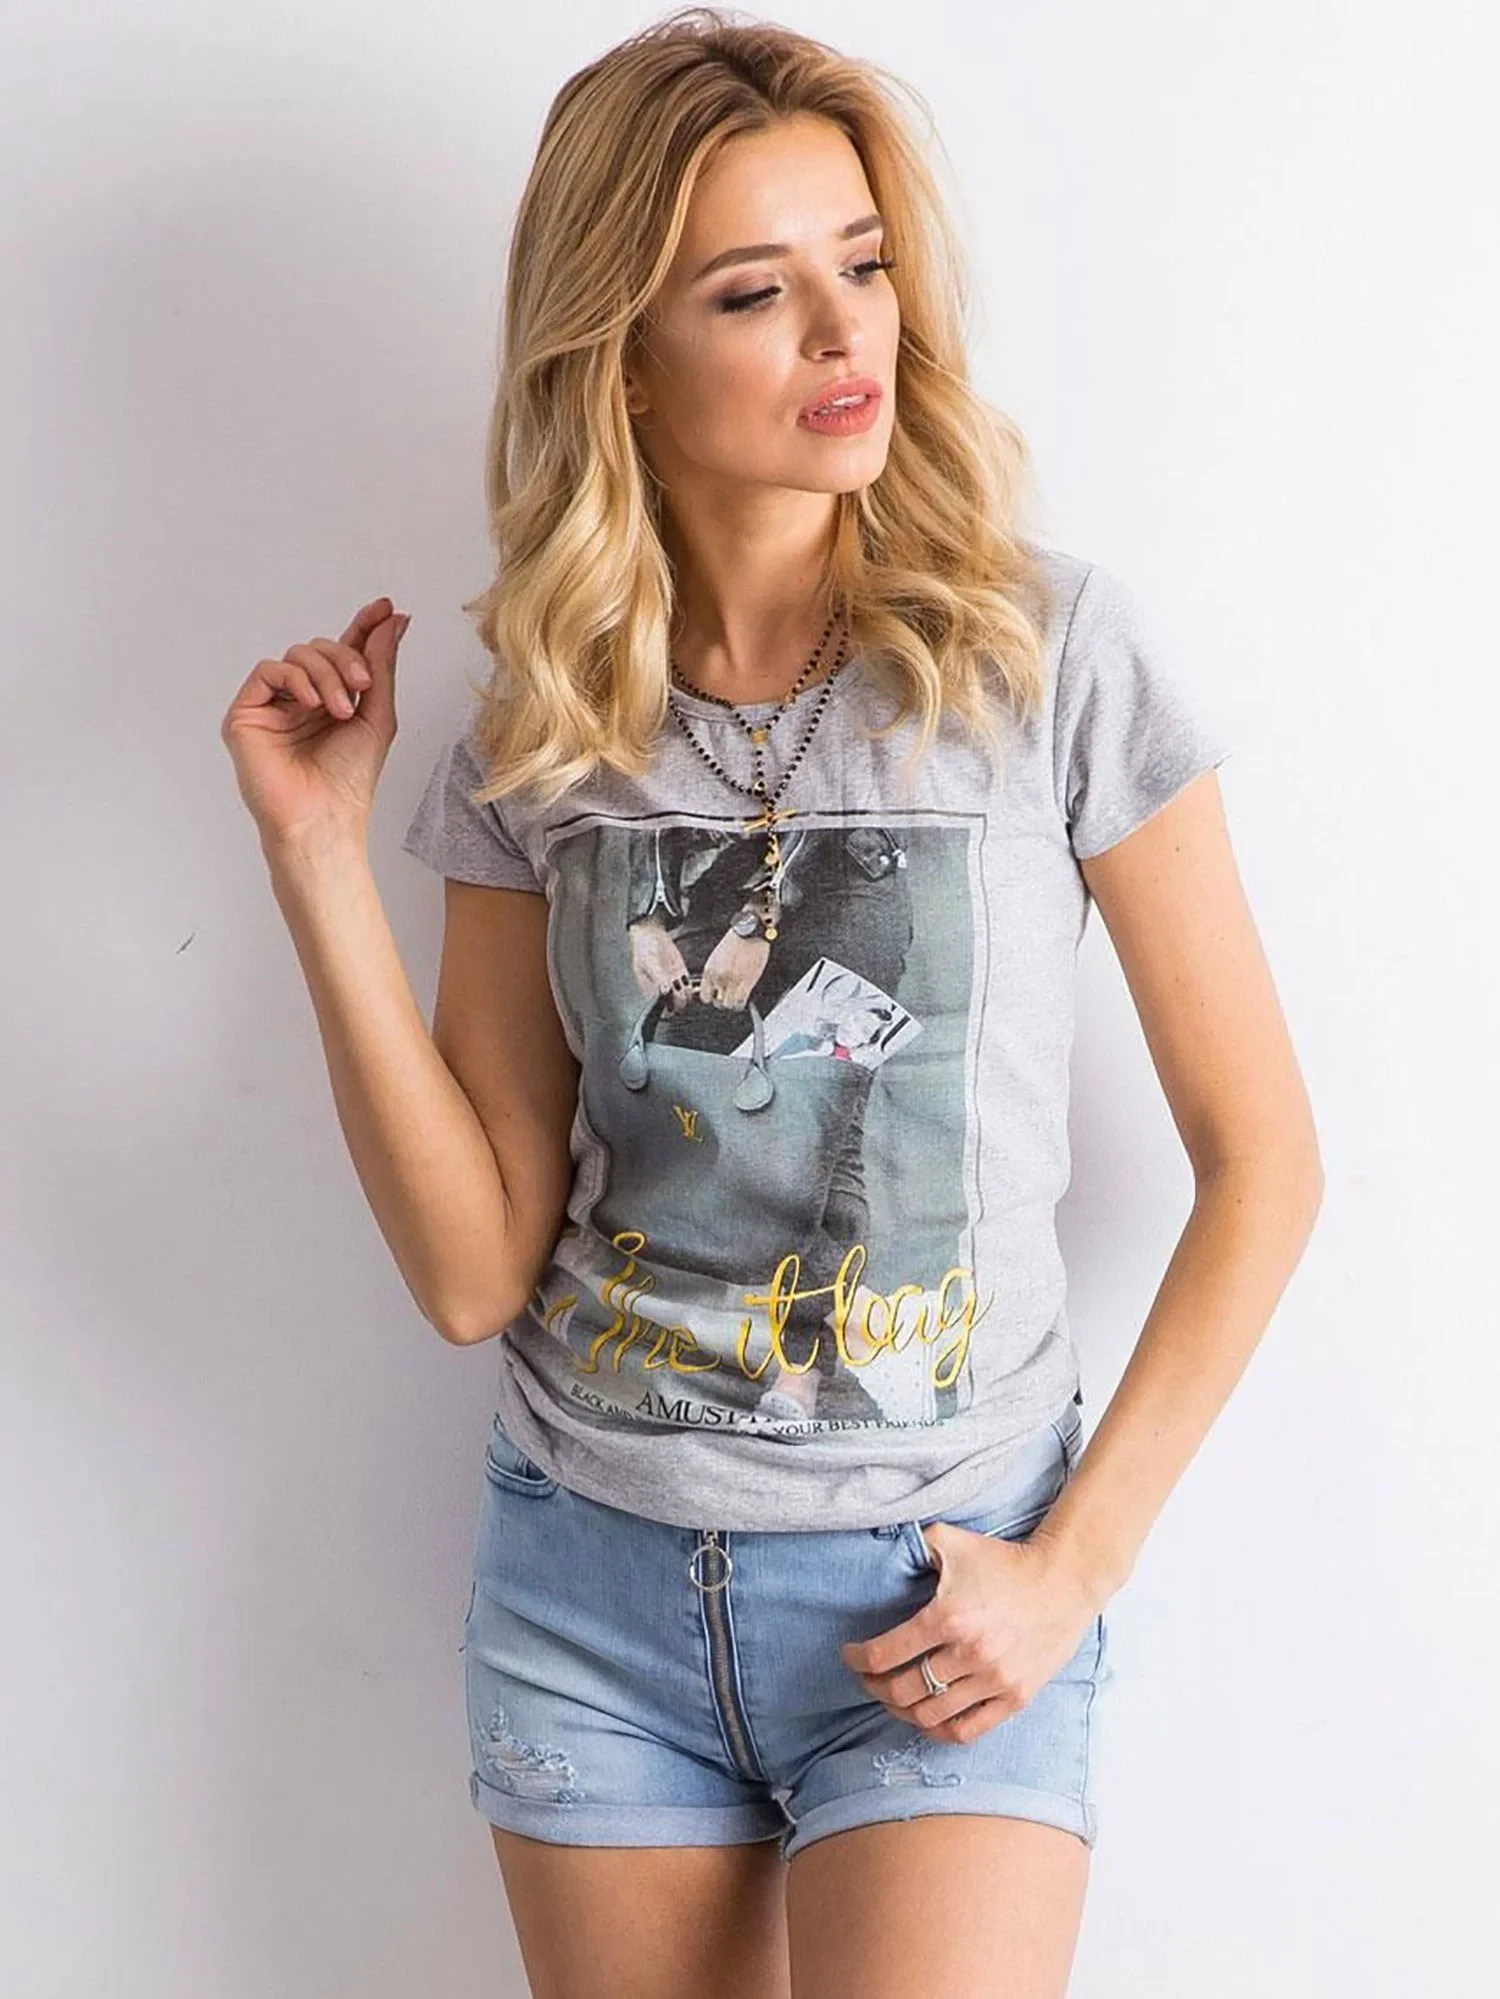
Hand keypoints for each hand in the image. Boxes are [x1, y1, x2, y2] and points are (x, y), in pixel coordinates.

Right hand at [220, 596, 409, 848]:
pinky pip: (268, 670)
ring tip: (340, 710)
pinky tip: (310, 704)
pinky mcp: (246, 714)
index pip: (344, 652)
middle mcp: (300, 699)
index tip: (385, 607)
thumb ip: (381, 665)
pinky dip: (293, 679)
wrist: (324, 817)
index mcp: (332, 700)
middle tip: (363, 686)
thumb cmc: (349, 779)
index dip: (363, 626)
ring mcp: (272, 706)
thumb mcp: (377, 714)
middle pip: (321, 648)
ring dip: (325, 674)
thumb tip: (394, 619)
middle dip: (346, 658)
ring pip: (297, 655)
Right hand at [628, 919, 694, 1009]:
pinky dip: (691, 988)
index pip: (660, 1007)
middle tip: (679, 991)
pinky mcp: (681, 976)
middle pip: (674, 1006)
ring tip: (684, 985)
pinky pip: (689, 987)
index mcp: (650, 990)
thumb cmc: (644, 948)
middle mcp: (661, 990)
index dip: (667, 1007)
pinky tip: (688, 982)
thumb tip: (665, 991)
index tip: (671, 999)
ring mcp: (672, 983)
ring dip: (687, 996)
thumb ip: (658, 977)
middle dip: (679, 1002)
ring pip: (683, 998)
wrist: (651, 934)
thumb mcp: (649, 962)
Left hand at [698, 929, 769, 1008]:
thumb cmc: (735, 940)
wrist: (750, 932)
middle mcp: (720, 977)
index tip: (715, 996)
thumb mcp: (717, 956)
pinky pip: (741, 1002)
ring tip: (735, 998)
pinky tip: (743, 998)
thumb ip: (715, 972)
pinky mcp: (747, 982)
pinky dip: (741, 1003)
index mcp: (710, 970)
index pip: (705, 996)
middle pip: (717, 1002)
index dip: (711, 998)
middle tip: (727, 996)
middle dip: (722, 1001)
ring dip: (732, 1003)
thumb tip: (715, 986)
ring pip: (729, 1005)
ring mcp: (733, 981)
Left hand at [839, 1522, 1096, 1743]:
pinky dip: (938, 1730)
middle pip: (902, 1690)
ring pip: (929, 1715)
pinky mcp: (1015, 1698)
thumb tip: (880, 1547)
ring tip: (893, 1697)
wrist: (1064, 1580)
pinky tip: (925, 1718)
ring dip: (901, 1710)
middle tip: (867, 1678)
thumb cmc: (1004, 1560)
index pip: (885, 1653)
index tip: (849, 1655)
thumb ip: (913, 1544)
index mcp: (948, 1616)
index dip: (857, 1659)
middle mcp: (969, 1653)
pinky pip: (966, 1731)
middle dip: (874, 1687)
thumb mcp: (952, 1541)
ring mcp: (994, 1680)